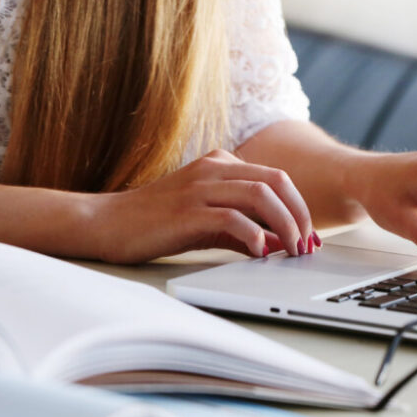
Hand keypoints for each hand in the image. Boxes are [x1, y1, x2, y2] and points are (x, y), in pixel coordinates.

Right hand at [90, 149, 318, 263]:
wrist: (107, 223)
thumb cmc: (158, 223)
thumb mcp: (210, 223)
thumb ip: (245, 229)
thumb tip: (281, 245)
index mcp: (221, 164)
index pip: (276, 177)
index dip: (299, 207)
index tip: (309, 235)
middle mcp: (213, 168)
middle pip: (276, 181)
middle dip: (299, 214)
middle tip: (307, 244)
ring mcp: (200, 187)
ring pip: (260, 195)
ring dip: (284, 224)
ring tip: (291, 250)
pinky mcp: (187, 210)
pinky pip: (232, 217)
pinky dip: (253, 234)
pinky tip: (259, 252)